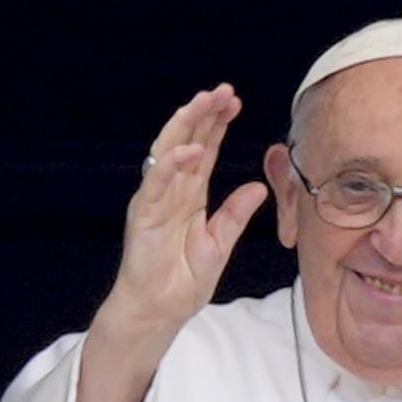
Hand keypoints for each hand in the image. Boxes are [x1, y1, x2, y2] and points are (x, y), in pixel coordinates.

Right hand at [74, 86, 267, 401]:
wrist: (159, 311)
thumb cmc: (183, 280)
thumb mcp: (220, 243)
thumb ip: (236, 214)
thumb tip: (259, 186)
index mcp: (190, 195)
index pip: (204, 150)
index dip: (217, 125)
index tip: (234, 101)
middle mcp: (171, 191)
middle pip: (187, 142)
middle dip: (203, 115)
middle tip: (223, 90)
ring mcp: (155, 201)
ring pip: (168, 153)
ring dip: (186, 127)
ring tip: (203, 103)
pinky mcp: (143, 217)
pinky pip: (157, 185)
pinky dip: (172, 165)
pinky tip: (190, 149)